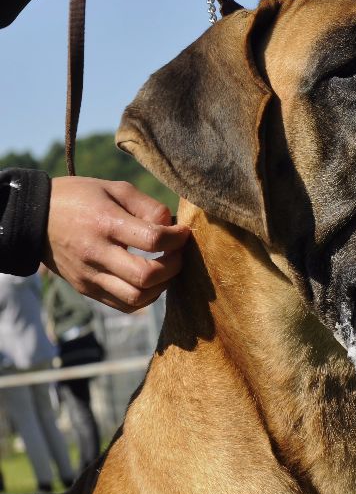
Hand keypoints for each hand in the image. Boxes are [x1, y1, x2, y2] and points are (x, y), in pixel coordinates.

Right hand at [44, 177, 190, 312]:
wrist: (35, 218)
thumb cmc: (81, 198)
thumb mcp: (114, 188)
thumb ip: (147, 206)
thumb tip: (171, 226)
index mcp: (105, 223)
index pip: (153, 240)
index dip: (177, 238)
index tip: (183, 233)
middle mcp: (96, 253)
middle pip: (146, 276)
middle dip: (174, 266)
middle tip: (177, 254)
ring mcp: (90, 276)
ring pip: (137, 298)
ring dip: (162, 286)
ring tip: (167, 269)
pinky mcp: (87, 289)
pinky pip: (124, 305)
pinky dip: (146, 297)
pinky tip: (151, 281)